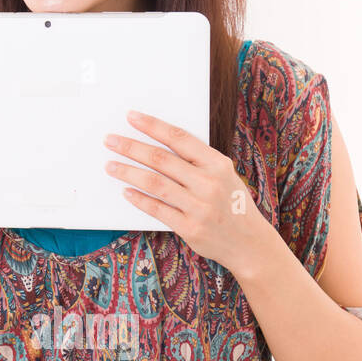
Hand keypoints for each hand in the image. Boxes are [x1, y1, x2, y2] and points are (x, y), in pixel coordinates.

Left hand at [102, 109, 277, 275]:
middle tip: (110, 140)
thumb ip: (197, 161)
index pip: (179, 138)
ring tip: (110, 165)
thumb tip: (157, 144)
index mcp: (218, 164)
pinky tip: (126, 191)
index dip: (152, 126)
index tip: (131, 117)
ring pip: (154, 183)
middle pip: (160, 159)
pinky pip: (158, 209)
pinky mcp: (190, 228)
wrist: (251, 244)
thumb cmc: (232, 204)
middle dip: (131, 147)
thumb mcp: (225, 175)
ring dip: (128, 172)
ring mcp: (199, 207)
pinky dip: (139, 199)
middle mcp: (209, 183)